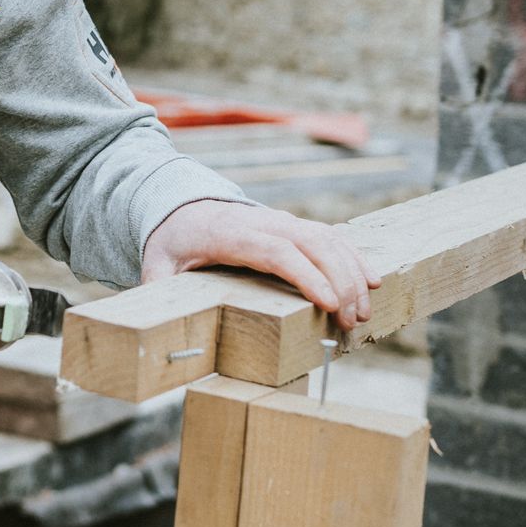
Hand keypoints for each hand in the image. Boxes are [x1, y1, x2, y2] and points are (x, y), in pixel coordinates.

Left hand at [140, 200, 380, 331]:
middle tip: (354, 320)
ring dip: (353, 272)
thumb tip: (151, 320)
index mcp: (233, 234)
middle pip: (313, 244)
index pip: (278, 251)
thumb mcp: (157, 263)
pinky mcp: (294, 226)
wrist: (181, 206)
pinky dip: (355, 256)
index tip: (328, 303)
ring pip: (328, 239)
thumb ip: (157, 288)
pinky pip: (332, 236)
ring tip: (365, 311)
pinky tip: (374, 280)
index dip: (306, 276)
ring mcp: (282, 221)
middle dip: (341, 280)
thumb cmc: (173, 240)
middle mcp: (264, 222)